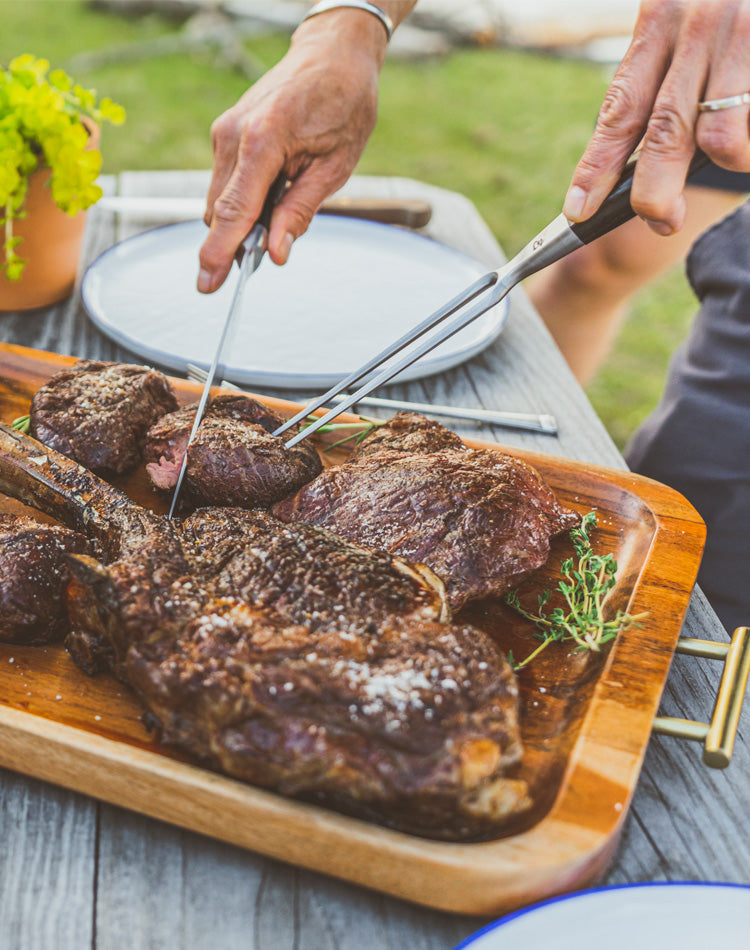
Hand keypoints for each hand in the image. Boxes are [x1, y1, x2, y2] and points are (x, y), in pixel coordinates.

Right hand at [197, 13, 388, 292]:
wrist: (332, 53)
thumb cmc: (343, 103)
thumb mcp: (336, 166)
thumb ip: (301, 211)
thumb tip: (277, 253)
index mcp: (263, 140)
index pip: (234, 210)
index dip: (220, 252)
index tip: (207, 283)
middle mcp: (233, 134)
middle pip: (219, 211)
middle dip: (232, 243)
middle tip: (256, 264)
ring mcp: (225, 132)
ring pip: (220, 199)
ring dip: (242, 220)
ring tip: (281, 213)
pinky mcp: (226, 133)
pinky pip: (227, 182)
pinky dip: (244, 200)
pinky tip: (276, 191)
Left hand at [563, 0, 749, 233]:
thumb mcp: (683, 11)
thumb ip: (660, 72)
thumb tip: (632, 158)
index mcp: (660, 19)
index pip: (620, 108)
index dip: (596, 167)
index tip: (578, 210)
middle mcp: (698, 26)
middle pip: (664, 134)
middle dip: (654, 193)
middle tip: (659, 220)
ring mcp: (743, 35)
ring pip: (721, 138)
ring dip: (727, 162)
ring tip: (738, 155)